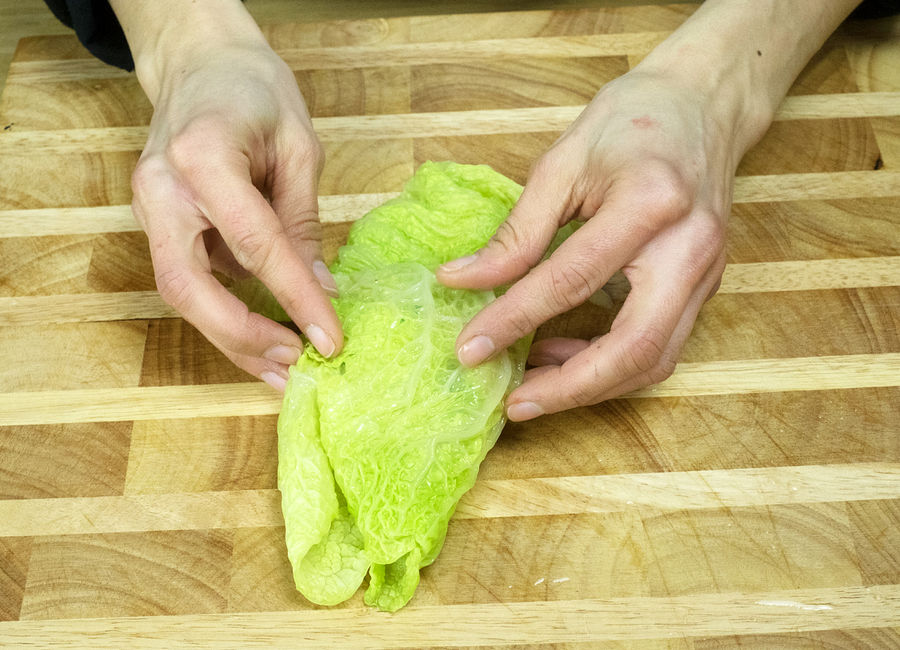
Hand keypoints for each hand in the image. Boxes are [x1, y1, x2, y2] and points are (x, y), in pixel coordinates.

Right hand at [122, 4, 341, 389]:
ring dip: (231, 339)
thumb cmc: (253, 90)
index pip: (255, 244)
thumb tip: (323, 291)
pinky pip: (187, 280)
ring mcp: (149, 208)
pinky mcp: (154, 223)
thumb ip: (304, 222)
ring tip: (281, 371)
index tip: (331, 339)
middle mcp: (162, 189)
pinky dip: (224, 316)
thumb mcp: (299, 146)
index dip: (295, 298)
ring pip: (181, 294)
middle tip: (295, 366)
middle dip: (242, 337)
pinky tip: (260, 339)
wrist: (199, 61)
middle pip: (189, 288)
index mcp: (202, 157)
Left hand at [437, 65, 754, 418]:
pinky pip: (659, 345)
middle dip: (570, 388)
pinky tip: (564, 357)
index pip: (571, 279)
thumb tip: (461, 281)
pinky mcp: (706, 286)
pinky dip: (610, 365)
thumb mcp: (564, 161)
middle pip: (634, 348)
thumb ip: (518, 230)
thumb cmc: (632, 120)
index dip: (513, 320)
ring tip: (532, 386)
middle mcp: (690, 248)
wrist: (704, 103)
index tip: (467, 348)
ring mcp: (706, 273)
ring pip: (654, 360)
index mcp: (650, 203)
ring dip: (591, 386)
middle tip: (514, 405)